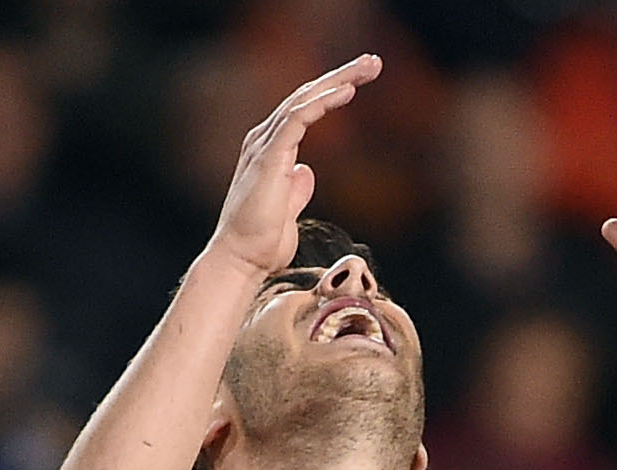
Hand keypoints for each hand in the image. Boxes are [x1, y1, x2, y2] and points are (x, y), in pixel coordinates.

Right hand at [205, 54, 382, 280]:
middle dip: (341, 75)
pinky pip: (296, 118)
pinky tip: (345, 92)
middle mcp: (266, 140)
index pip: (305, 108)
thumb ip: (296, 188)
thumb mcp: (288, 210)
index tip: (361, 80)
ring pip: (304, 99)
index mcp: (272, 149)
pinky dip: (321, 102)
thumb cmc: (263, 241)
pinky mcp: (269, 156)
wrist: (242, 259)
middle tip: (374, 62)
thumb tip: (305, 171)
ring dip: (338, 80)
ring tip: (367, 68)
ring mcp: (265, 146)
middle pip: (306, 95)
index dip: (333, 91)